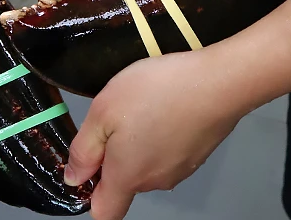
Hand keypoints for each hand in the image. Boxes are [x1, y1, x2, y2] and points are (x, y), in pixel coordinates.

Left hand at [64, 48, 241, 219]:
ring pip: (149, 163)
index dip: (90, 196)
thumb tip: (74, 178)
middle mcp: (155, 181)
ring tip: (145, 103)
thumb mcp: (104, 110)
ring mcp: (181, 169)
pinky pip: (170, 150)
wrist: (216, 82)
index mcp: (127, 176)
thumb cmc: (156, 93)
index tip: (88, 165)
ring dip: (141, 140)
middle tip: (118, 113)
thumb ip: (85, 148)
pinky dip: (164, 132)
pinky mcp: (198, 153)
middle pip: (126, 181)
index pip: (104, 212)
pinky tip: (168, 104)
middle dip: (115, 155)